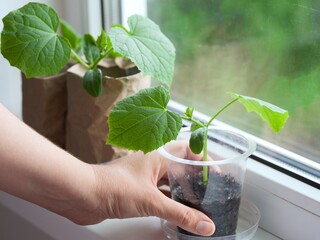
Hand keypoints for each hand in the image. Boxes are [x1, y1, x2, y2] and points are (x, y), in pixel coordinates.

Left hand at [90, 142, 214, 235]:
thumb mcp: (152, 201)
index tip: (217, 173)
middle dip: (196, 179)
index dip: (204, 159)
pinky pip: (160, 193)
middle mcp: (153, 163)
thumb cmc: (112, 187)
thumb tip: (205, 225)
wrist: (83, 195)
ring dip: (183, 192)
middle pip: (181, 167)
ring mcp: (145, 176)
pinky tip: (178, 211)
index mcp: (158, 155)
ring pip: (170, 182)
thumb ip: (181, 213)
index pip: (188, 150)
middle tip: (211, 190)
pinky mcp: (138, 190)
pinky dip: (171, 201)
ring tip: (199, 203)